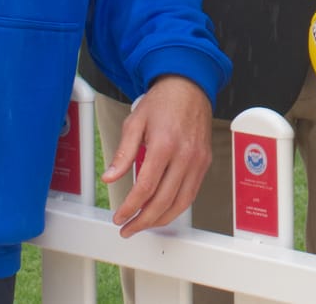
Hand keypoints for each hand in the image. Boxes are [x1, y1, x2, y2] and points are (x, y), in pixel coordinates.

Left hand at [105, 75, 213, 235]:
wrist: (190, 87)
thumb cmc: (163, 102)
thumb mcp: (135, 122)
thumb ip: (123, 152)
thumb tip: (110, 176)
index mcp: (164, 144)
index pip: (146, 188)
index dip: (131, 207)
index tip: (120, 216)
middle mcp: (185, 155)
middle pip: (164, 201)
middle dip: (143, 220)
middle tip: (128, 228)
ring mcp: (198, 160)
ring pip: (181, 203)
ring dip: (161, 219)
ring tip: (144, 224)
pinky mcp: (205, 162)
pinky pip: (192, 193)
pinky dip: (177, 208)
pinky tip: (163, 211)